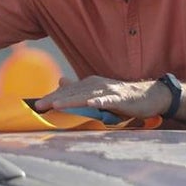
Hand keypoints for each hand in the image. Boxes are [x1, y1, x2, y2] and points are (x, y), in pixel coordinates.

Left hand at [33, 75, 170, 118]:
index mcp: (89, 84)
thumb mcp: (97, 92)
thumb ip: (79, 88)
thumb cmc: (121, 96)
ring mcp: (108, 91)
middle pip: (72, 92)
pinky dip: (99, 101)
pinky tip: (91, 104)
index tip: (36, 104)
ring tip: (57, 105)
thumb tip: (61, 80)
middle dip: (55, 98)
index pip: (67, 90)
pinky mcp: (120, 98)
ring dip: (71, 100)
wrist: (148, 95)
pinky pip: (107, 100)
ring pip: (86, 96)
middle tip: (39, 105)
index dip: (52, 96)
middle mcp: (96, 84)